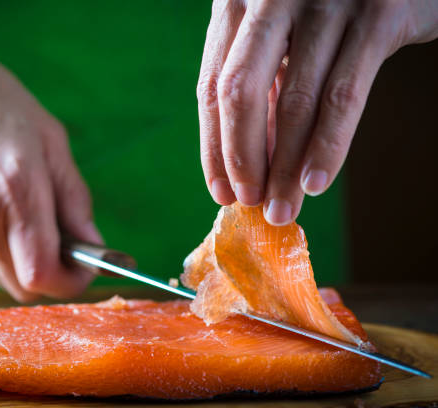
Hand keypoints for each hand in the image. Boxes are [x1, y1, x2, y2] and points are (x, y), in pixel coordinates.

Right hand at [0, 0, 101, 300]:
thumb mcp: (52, 141)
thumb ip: (75, 201)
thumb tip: (94, 245)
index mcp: (15, 187)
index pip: (41, 274)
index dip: (70, 282)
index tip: (85, 269)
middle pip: (22, 285)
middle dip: (50, 274)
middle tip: (63, 245)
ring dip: (22, 260)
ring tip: (24, 215)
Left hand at [198, 0, 437, 224]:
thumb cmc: (330, 9)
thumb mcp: (281, 36)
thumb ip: (262, 85)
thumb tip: (247, 164)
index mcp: (237, 1)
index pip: (212, 86)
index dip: (214, 146)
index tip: (221, 191)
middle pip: (241, 94)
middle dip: (243, 160)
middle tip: (251, 204)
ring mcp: (325, 1)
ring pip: (296, 103)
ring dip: (286, 168)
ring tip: (283, 208)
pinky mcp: (378, 14)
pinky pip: (344, 96)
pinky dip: (328, 146)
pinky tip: (315, 183)